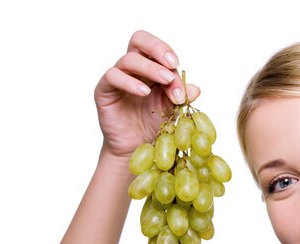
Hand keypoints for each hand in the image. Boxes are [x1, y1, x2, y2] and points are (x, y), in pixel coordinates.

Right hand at [94, 30, 199, 160]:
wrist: (136, 148)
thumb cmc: (153, 125)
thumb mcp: (172, 110)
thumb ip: (181, 97)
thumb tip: (195, 89)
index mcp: (150, 68)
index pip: (157, 50)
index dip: (168, 55)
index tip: (178, 68)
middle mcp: (133, 68)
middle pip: (139, 40)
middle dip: (158, 49)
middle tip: (172, 65)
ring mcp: (117, 78)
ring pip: (128, 59)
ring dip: (150, 69)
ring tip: (164, 82)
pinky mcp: (104, 90)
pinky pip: (113, 77)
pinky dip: (129, 82)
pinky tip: (144, 92)